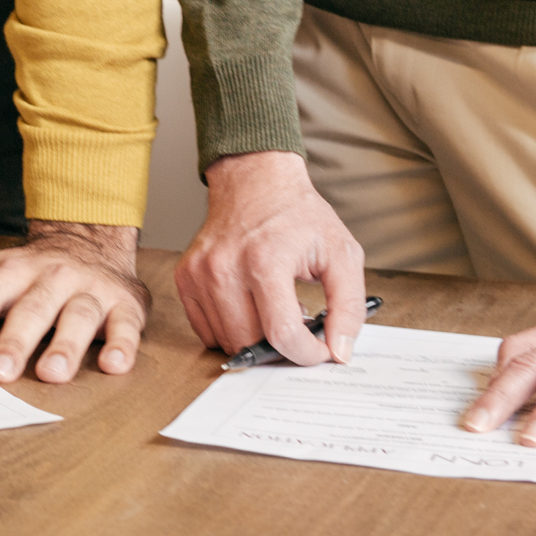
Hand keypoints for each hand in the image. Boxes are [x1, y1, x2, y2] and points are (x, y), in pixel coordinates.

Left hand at [0, 221, 148, 382]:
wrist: (92, 242)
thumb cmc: (26, 270)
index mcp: (6, 271)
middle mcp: (47, 277)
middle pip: (28, 309)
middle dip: (12, 341)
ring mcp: (87, 290)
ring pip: (76, 316)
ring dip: (64, 345)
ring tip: (50, 373)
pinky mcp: (123, 304)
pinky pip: (125, 325)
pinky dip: (121, 345)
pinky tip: (113, 365)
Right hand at [175, 150, 366, 365]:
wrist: (255, 182)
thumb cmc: (299, 216)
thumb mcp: (342, 254)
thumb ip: (349, 306)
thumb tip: (340, 351)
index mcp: (265, 260)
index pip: (281, 333)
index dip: (306, 353)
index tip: (319, 349)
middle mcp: (224, 268)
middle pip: (250, 342)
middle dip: (281, 347)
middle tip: (299, 328)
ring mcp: (199, 274)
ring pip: (227, 340)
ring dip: (255, 339)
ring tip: (275, 312)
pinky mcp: (186, 278)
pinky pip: (206, 329)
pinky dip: (231, 330)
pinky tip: (250, 309)